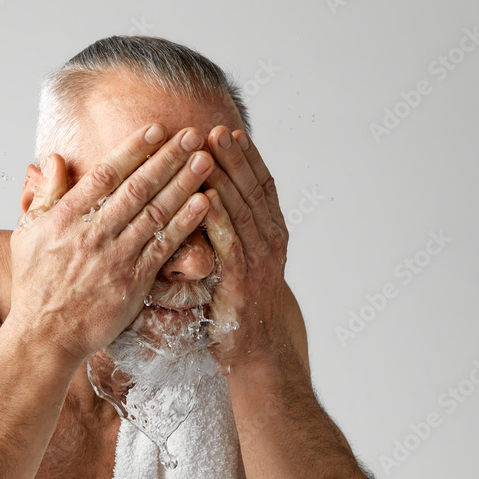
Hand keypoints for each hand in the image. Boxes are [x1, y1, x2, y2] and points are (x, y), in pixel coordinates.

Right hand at [7, 124, 213, 363]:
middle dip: (168, 158)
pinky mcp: (133, 282)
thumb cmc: (34, 283)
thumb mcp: (26, 233)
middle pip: (137, 188)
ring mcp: (115, 258)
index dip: (133, 149)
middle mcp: (93, 233)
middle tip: (193, 134)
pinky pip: (164, 248)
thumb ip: (44, 194)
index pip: (105, 175)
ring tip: (205, 160)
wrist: (44, 334)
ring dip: (183, 184)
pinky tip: (204, 204)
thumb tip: (52, 158)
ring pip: (155, 213)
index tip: (157, 129)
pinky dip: (185, 224)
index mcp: (66, 217)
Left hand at [200, 127, 290, 367]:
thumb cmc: (240, 303)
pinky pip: (229, 241)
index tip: (232, 130)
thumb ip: (235, 229)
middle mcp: (271, 242)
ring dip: (226, 177)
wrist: (254, 349)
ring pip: (242, 208)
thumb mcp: (243, 259)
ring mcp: (259, 260)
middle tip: (218, 129)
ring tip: (209, 149)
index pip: (262, 185)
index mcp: (273, 233)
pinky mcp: (241, 279)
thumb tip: (214, 196)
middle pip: (253, 189)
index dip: (249, 157)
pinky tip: (205, 195)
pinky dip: (218, 216)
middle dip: (235, 157)